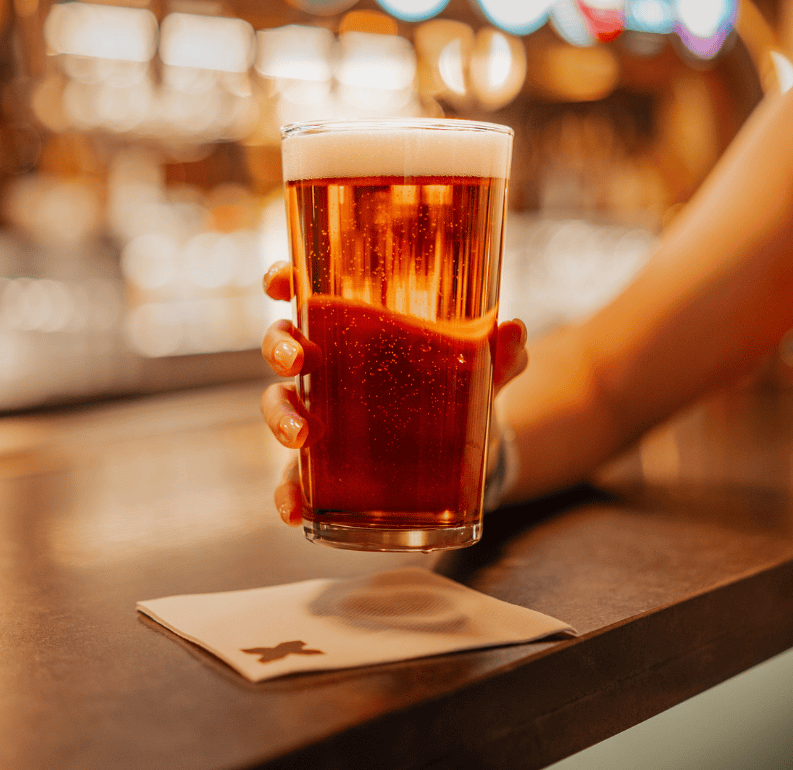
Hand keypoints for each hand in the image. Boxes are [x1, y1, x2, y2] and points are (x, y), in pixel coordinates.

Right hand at [259, 261, 528, 524]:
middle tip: (296, 360)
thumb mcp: (479, 371)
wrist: (470, 454)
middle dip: (279, 348)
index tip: (280, 282)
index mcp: (356, 328)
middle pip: (284, 345)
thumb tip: (513, 330)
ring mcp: (324, 416)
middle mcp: (330, 368)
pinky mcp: (329, 467)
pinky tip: (296, 511)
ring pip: (280, 406)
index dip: (283, 281)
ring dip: (281, 418)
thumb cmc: (456, 391)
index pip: (309, 294)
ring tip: (301, 437)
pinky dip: (290, 494)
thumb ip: (496, 355)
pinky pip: (296, 478)